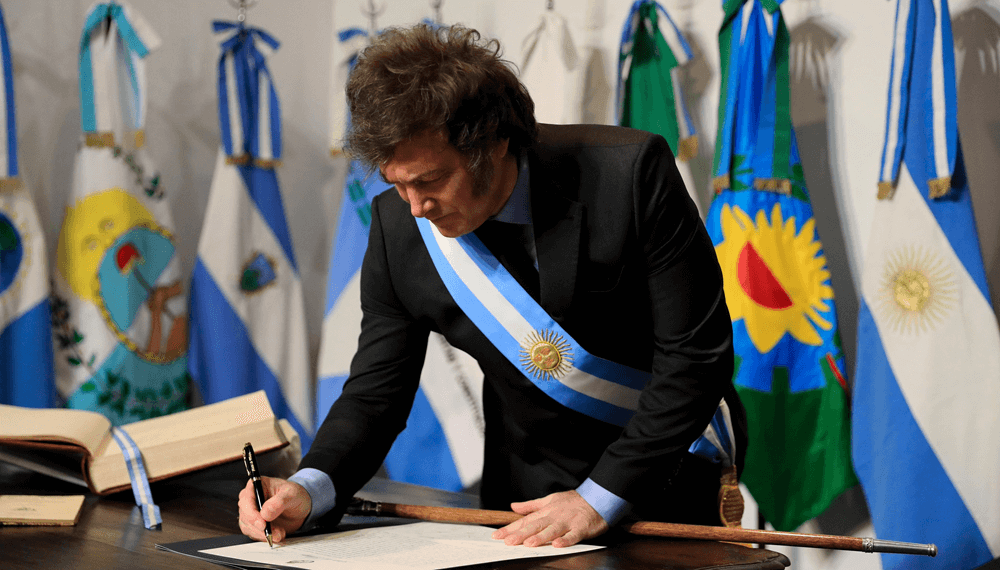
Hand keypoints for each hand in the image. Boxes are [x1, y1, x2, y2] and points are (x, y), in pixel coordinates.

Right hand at [237, 476, 311, 543]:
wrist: (300, 509)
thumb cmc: (295, 496)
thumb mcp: (292, 494)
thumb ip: (279, 502)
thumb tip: (265, 513)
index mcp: (257, 485)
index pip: (246, 499)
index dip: (252, 513)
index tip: (262, 524)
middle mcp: (250, 498)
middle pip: (245, 514)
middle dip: (258, 527)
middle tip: (272, 533)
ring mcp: (251, 512)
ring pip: (247, 526)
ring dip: (263, 534)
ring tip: (280, 533)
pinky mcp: (254, 524)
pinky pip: (253, 533)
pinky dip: (264, 537)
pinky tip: (277, 535)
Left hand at [491, 490, 608, 547]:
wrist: (597, 498)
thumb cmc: (573, 502)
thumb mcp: (549, 499)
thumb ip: (531, 506)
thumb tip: (514, 506)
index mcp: (546, 511)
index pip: (525, 520)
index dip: (511, 528)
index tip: (497, 535)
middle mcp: (554, 516)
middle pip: (535, 526)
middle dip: (520, 534)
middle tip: (508, 541)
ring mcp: (567, 522)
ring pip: (552, 530)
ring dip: (540, 537)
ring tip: (529, 543)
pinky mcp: (581, 528)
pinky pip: (572, 535)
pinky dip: (565, 540)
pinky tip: (557, 545)